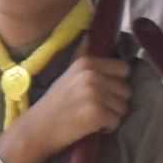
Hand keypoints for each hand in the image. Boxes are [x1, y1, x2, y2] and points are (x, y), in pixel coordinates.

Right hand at [19, 30, 129, 157]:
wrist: (37, 128)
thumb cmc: (54, 103)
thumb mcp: (68, 74)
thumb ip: (84, 59)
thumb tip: (89, 33)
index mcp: (87, 63)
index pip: (123, 69)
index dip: (116, 82)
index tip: (104, 92)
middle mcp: (92, 75)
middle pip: (125, 90)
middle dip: (115, 101)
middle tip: (96, 107)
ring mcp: (94, 94)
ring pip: (123, 107)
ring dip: (112, 115)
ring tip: (93, 117)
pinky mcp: (96, 113)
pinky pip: (116, 121)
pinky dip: (107, 128)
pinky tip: (93, 127)